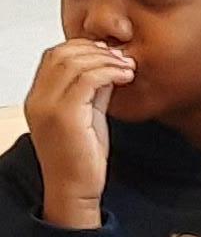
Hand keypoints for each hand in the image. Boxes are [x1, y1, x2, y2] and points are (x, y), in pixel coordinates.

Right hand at [24, 40, 134, 229]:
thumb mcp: (88, 114)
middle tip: (121, 56)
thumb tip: (109, 63)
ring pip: (75, 63)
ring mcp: (48, 107)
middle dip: (96, 50)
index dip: (83, 47)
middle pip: (63, 54)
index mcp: (38, 99)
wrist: (76, 190)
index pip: (54, 55)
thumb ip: (94, 89)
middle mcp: (38, 100)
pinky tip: (125, 76)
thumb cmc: (82, 157)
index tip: (108, 52)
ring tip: (127, 66)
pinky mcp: (65, 115)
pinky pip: (88, 79)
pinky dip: (110, 71)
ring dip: (107, 59)